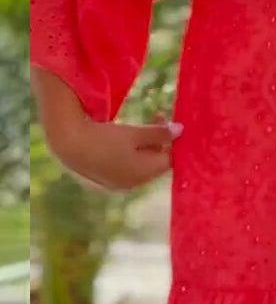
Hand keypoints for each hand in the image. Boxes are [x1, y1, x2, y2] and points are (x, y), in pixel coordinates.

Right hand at [56, 111, 182, 191]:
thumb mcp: (135, 133)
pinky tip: (120, 140)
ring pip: (140, 165)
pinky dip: (129, 154)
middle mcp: (134, 184)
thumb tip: (181, 130)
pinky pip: (125, 167)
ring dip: (144, 147)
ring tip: (137, 128)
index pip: (169, 159)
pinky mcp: (104, 181)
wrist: (67, 145)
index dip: (172, 141)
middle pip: (155, 163)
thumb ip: (159, 132)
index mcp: (145, 173)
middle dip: (158, 141)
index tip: (168, 122)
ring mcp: (118, 184)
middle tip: (155, 118)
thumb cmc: (104, 137)